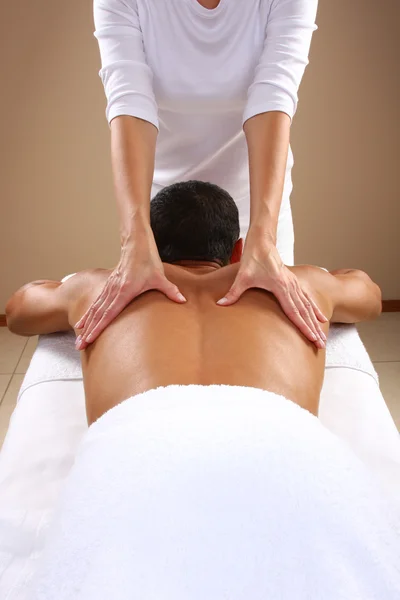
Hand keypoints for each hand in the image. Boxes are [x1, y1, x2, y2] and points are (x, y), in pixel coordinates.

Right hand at [74, 224, 185, 349]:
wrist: (136, 244)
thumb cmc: (147, 260)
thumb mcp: (160, 277)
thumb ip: (170, 290)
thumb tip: (183, 300)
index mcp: (124, 291)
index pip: (108, 314)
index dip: (98, 328)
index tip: (89, 338)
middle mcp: (113, 291)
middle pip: (98, 315)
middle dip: (88, 331)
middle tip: (79, 345)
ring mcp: (110, 288)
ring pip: (94, 309)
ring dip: (86, 324)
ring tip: (79, 338)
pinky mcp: (109, 286)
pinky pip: (96, 302)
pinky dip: (89, 313)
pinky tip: (82, 322)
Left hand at [216, 230, 327, 348]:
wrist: (262, 242)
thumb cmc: (253, 259)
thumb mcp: (242, 277)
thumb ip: (233, 293)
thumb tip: (220, 304)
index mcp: (281, 287)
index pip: (294, 311)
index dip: (303, 326)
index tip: (311, 338)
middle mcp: (291, 286)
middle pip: (305, 312)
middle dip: (313, 329)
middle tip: (321, 344)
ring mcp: (294, 284)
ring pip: (308, 307)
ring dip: (316, 322)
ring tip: (322, 336)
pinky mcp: (293, 282)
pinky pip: (307, 299)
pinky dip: (315, 309)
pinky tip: (321, 318)